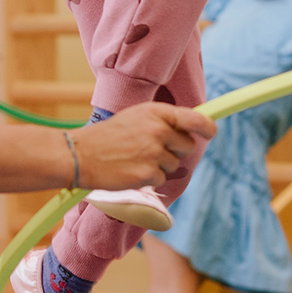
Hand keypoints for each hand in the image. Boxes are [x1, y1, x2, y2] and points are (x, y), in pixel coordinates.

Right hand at [69, 104, 213, 189]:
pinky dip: (148, 179)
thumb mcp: (136, 117)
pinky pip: (161, 180)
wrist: (80, 154)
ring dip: (159, 166)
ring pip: (174, 165)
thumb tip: (189, 131)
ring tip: (135, 159)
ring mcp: (153, 152)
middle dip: (176, 151)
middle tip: (152, 150)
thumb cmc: (108, 136)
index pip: (194, 118)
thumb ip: (162, 122)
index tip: (211, 132)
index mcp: (156, 112)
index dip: (207, 127)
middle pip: (188, 146)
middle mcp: (158, 130)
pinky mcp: (147, 174)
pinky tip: (130, 170)